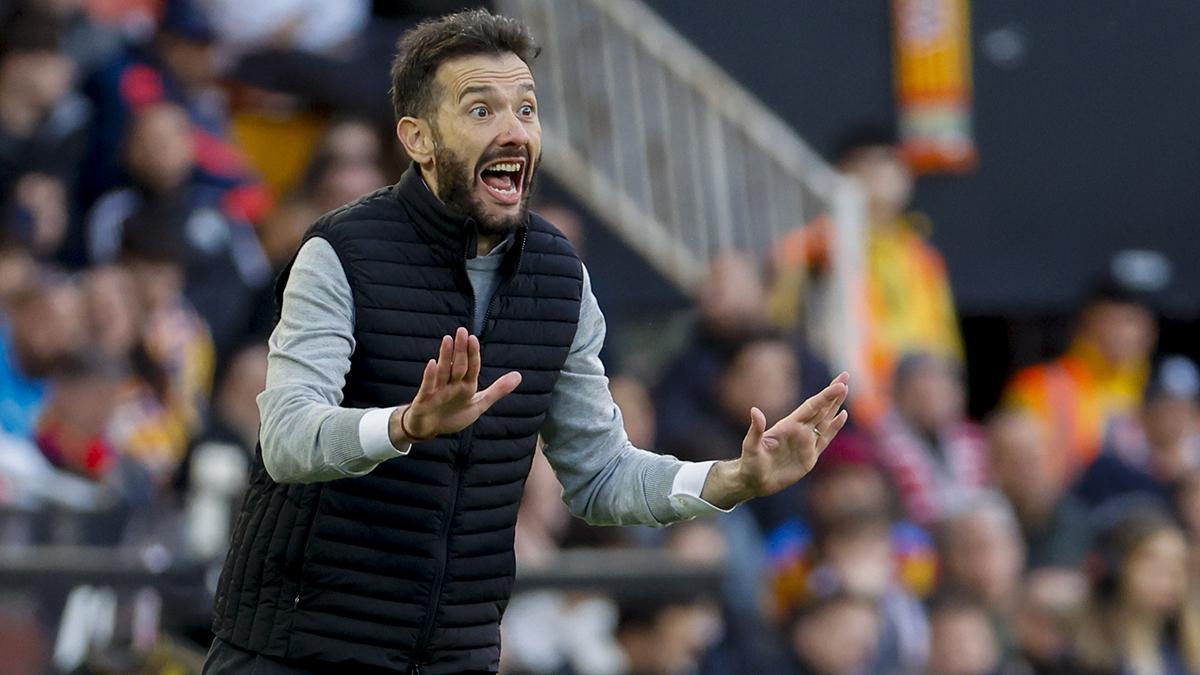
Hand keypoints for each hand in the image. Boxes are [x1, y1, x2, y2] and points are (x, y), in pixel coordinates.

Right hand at [388, 327, 521, 443]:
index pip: (472, 367)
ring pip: (443, 372)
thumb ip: (497, 390)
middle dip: (460, 350)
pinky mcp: (424, 399)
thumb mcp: (478, 404)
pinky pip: (428, 386)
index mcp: (466, 385)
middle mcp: (451, 384)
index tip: (474, 338)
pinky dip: (430, 376)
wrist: (428, 428)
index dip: (473, 354)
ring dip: (446, 356)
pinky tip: (432, 363)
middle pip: (458, 366)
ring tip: (448, 340)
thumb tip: (519, 376)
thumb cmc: (453, 414)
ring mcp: (437, 391)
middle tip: (462, 331)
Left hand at [702, 373, 849, 507]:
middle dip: (833, 393)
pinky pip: (825, 439)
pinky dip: (834, 428)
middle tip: (845, 375)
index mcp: (788, 426)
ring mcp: (806, 443)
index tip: (839, 384)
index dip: (825, 396)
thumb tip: (755, 410)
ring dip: (835, 406)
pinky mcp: (809, 456)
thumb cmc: (750, 463)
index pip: (811, 407)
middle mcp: (799, 431)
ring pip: (825, 420)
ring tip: (845, 389)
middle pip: (821, 408)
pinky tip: (842, 416)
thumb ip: (756, 430)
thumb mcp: (751, 446)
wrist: (754, 481)